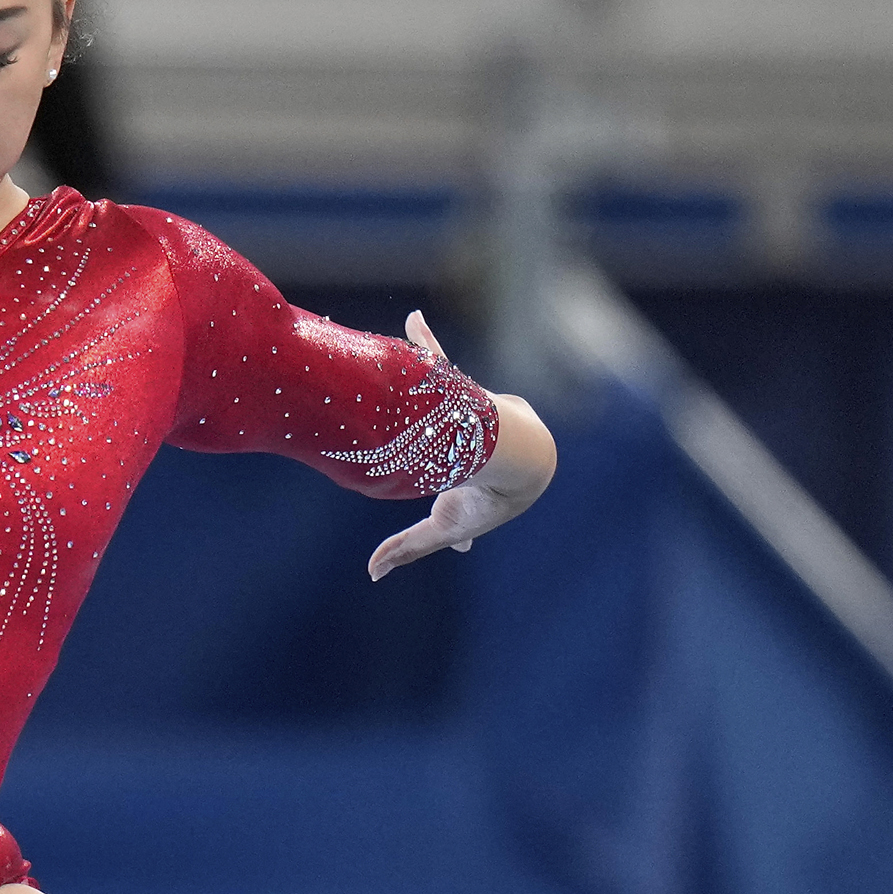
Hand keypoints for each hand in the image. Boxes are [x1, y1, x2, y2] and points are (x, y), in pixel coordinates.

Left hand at [364, 312, 556, 580]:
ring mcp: (468, 426)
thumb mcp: (444, 528)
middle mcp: (465, 458)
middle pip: (445, 460)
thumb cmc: (486, 495)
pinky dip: (427, 342)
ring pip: (444, 413)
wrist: (521, 451)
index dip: (460, 536)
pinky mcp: (469, 395)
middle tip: (434, 463)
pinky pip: (441, 363)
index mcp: (467, 494)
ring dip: (435, 402)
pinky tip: (412, 319)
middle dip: (442, 464)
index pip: (462, 524)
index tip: (463, 546)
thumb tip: (371, 573)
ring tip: (416, 395)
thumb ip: (407, 547)